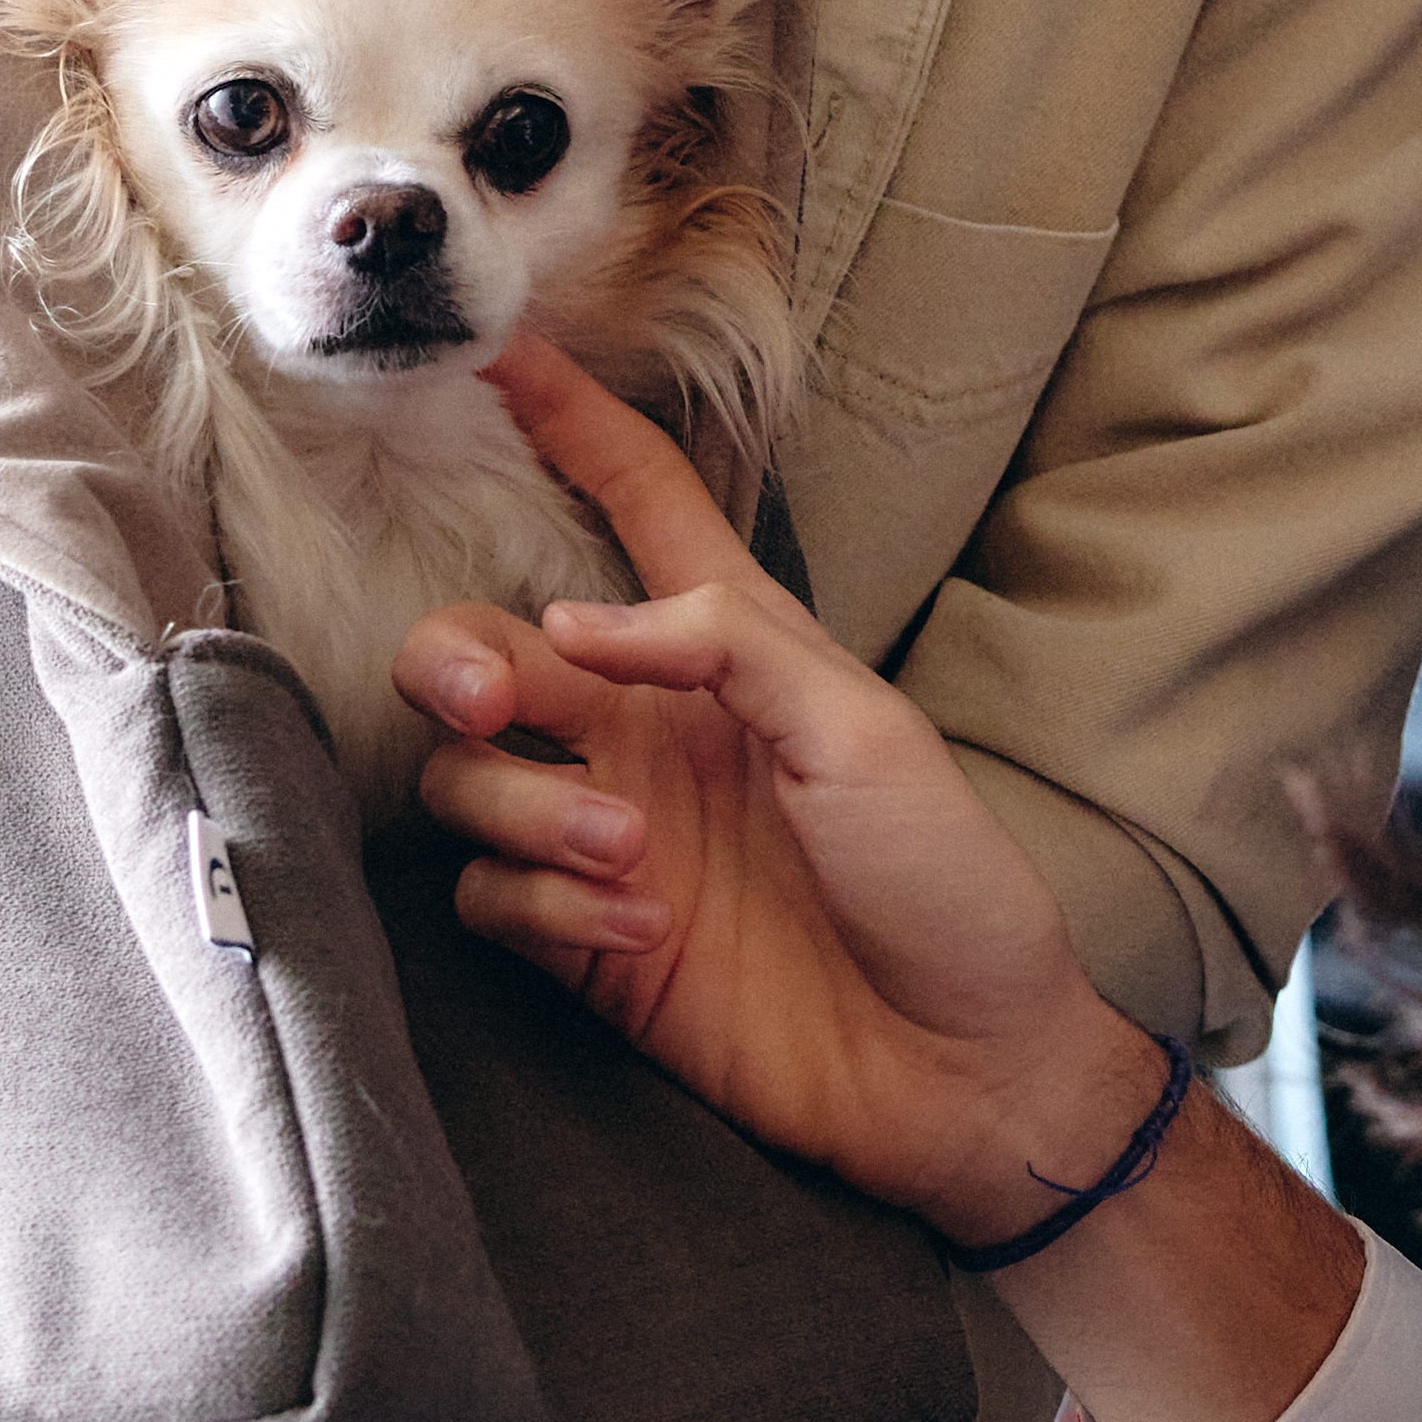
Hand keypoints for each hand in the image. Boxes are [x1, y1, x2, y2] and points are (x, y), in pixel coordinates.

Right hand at [394, 337, 1152, 1240]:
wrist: (959, 1069)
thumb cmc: (942, 879)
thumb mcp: (862, 729)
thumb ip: (721, 646)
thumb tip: (571, 620)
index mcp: (727, 652)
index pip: (633, 504)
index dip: (571, 422)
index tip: (499, 351)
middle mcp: (647, 729)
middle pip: (488, 647)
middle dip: (463, 659)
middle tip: (496, 700)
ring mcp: (607, 833)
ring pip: (467, 775)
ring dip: (526, 804)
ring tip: (635, 858)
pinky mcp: (583, 941)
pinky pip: (487, 893)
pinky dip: (542, 903)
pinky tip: (638, 933)